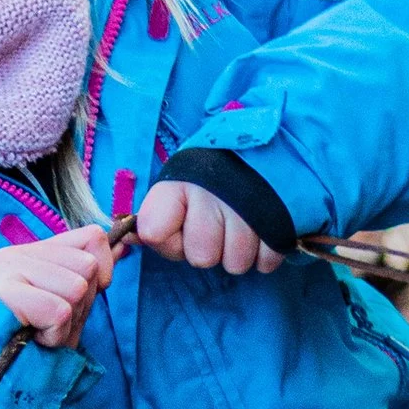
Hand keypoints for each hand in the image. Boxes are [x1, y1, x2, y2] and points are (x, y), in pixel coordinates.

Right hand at [0, 223, 115, 349]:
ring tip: (41, 331)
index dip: (102, 271)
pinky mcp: (6, 291)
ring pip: (77, 288)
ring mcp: (9, 269)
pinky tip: (34, 338)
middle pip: (88, 266)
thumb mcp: (65, 302)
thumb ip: (88, 272)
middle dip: (81, 305)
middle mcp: (17, 254)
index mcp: (32, 252)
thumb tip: (124, 245)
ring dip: (67, 322)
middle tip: (52, 323)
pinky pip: (59, 311)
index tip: (79, 300)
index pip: (93, 237)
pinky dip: (54, 334)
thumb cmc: (30, 341)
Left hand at [135, 179, 284, 275]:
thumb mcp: (180, 186)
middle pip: (201, 258)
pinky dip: (266, 251)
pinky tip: (263, 227)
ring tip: (244, 222)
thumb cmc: (216, 174)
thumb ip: (155, 216)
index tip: (181, 222)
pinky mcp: (280, 222)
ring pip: (235, 264)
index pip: (153, 232)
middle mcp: (210, 195)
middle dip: (211, 247)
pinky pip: (265, 261)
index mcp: (179, 183)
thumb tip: (128, 238)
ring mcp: (247, 210)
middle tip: (221, 223)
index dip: (168, 239)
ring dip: (240, 251)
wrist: (272, 145)